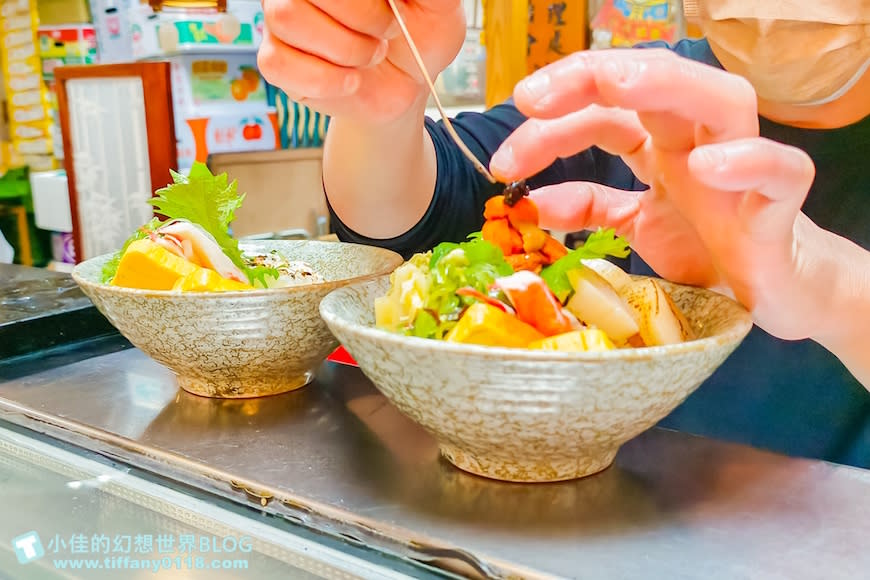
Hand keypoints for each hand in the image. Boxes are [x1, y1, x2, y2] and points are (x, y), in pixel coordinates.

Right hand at [258, 0, 465, 121]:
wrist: (408, 87)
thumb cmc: (418, 36)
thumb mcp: (437, 7)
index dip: (364, 2)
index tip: (391, 10)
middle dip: (361, 16)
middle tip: (388, 33)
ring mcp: (282, 19)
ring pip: (287, 18)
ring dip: (345, 48)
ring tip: (371, 56)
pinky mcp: (275, 61)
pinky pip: (278, 63)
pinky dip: (326, 79)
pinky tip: (351, 81)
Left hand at [488, 48, 836, 342]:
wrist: (776, 292)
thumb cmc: (708, 251)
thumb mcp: (634, 227)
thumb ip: (587, 208)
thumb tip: (526, 204)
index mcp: (661, 145)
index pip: (601, 113)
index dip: (549, 129)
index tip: (502, 164)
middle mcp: (697, 143)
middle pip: (651, 84)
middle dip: (587, 78)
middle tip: (529, 98)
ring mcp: (741, 167)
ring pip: (720, 100)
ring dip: (666, 84)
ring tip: (614, 85)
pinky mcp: (779, 205)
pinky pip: (779, 170)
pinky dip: (746, 162)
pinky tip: (706, 167)